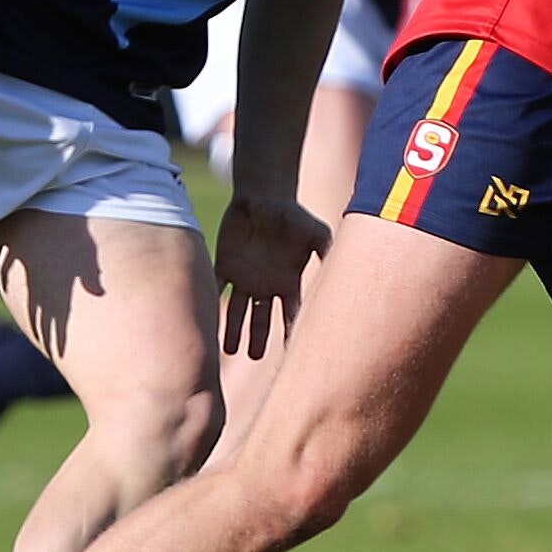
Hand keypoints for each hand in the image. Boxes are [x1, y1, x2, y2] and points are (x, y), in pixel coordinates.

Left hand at [211, 192, 328, 361]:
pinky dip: (212, 301)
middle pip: (261, 319)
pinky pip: (217, 287)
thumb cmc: (292, 213)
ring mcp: (244, 277)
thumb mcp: (316, 232)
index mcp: (287, 281)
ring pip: (237, 310)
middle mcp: (265, 285)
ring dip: (234, 330)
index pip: (289, 313)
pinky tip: (208, 320)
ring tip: (230, 350)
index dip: (290, 331)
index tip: (291, 352)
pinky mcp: (225, 264)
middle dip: (258, 339)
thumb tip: (343, 270)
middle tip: (255, 357)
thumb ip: (326, 251)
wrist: (264, 195)